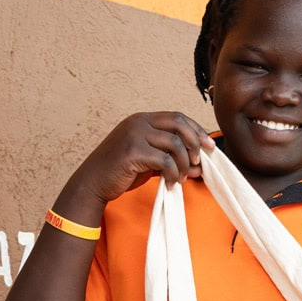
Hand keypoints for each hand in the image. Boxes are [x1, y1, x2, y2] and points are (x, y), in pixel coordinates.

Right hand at [61, 112, 215, 213]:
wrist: (93, 182)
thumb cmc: (121, 172)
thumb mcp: (149, 162)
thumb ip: (172, 160)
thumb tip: (200, 167)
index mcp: (143, 120)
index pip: (178, 117)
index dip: (196, 130)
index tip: (209, 146)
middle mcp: (139, 122)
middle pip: (179, 124)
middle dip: (195, 142)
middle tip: (200, 162)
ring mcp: (134, 135)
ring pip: (174, 144)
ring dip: (184, 163)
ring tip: (182, 178)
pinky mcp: (132, 151)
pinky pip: (164, 160)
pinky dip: (173, 173)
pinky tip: (171, 183)